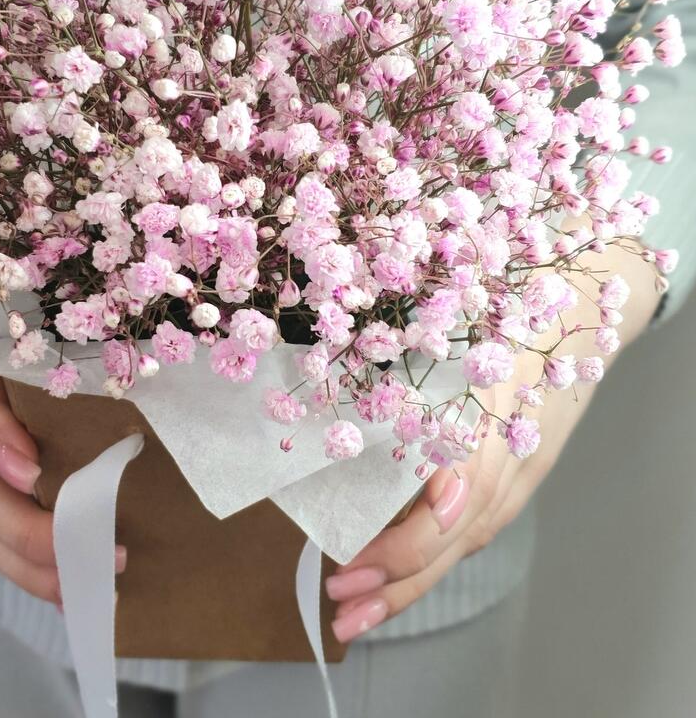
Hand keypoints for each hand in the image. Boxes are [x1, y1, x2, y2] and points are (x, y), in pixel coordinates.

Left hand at [326, 239, 661, 641]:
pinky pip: (470, 528)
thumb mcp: (457, 339)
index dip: (397, 548)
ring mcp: (514, 479)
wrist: (585, 309)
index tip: (351, 564)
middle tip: (338, 606)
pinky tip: (398, 569)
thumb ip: (406, 379)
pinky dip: (432, 556)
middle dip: (392, 585)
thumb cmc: (508, 315)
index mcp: (483, 437)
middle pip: (447, 547)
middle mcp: (502, 470)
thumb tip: (331, 414)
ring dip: (407, 583)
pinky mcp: (515, 479)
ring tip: (358, 607)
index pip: (441, 516)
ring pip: (458, 547)